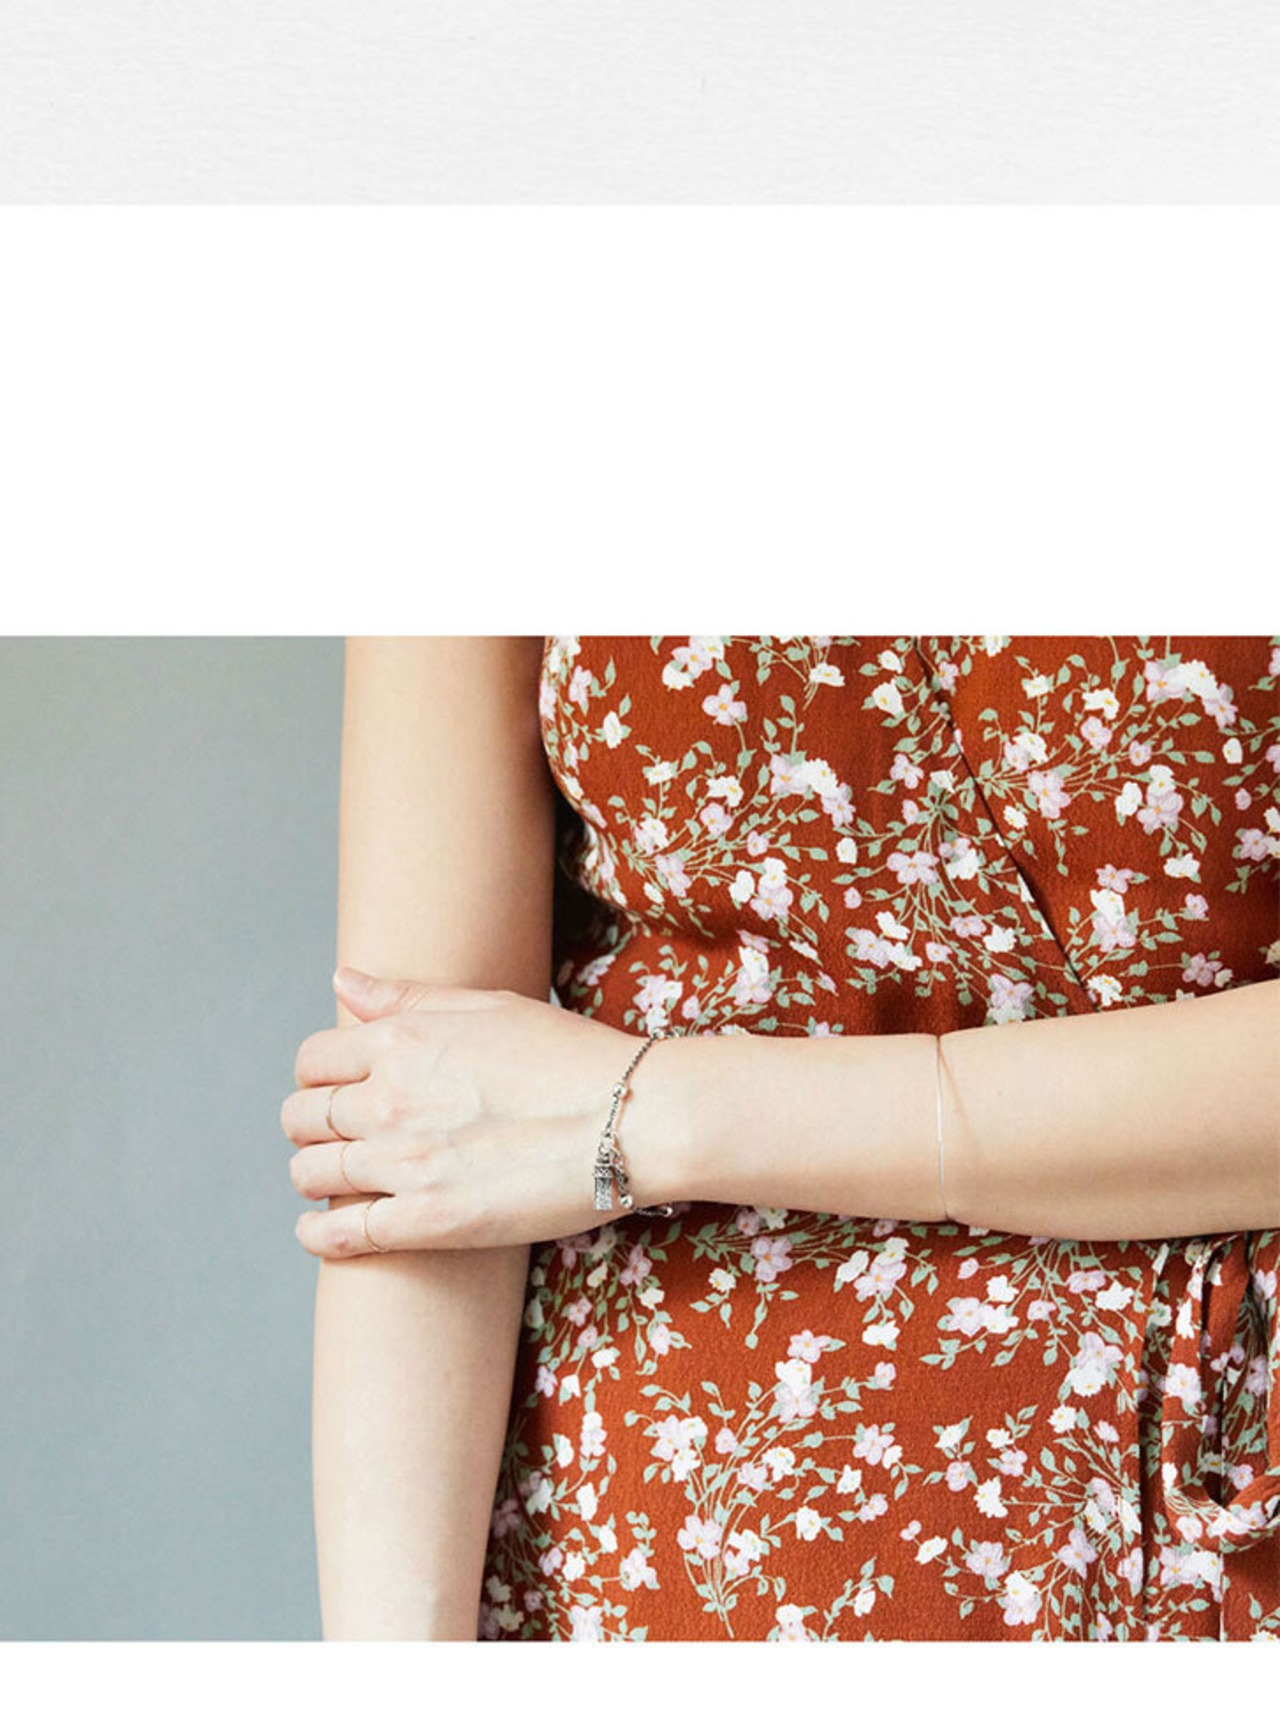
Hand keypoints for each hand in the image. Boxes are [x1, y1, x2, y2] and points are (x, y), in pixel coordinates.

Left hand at [280, 968, 683, 1257]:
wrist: (629, 1118)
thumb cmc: (571, 1056)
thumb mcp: (489, 1006)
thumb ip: (407, 997)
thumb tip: (342, 979)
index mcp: (403, 1041)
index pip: (315, 1059)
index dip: (316, 1075)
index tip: (331, 1088)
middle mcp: (391, 1099)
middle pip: (302, 1117)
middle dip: (308, 1125)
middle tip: (331, 1135)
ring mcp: (406, 1163)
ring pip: (312, 1172)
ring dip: (312, 1175)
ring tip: (331, 1179)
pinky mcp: (429, 1221)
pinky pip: (342, 1234)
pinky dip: (319, 1234)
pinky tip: (319, 1231)